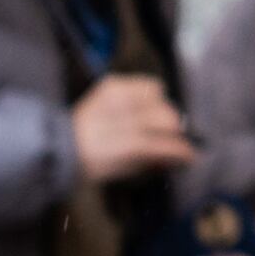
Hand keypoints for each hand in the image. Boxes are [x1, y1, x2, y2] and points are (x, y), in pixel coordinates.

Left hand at [70, 73, 194, 184]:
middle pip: (167, 116)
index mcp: (127, 146)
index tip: (192, 155)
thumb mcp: (127, 170)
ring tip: (151, 121)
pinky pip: (145, 84)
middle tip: (174, 137)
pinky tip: (140, 107)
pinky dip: (149, 95)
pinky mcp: (112, 84)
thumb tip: (181, 156)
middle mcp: (122, 116)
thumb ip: (156, 160)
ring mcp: (117, 96)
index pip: (167, 144)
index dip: (183, 150)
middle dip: (174, 129)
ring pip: (159, 94)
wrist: (62, 145)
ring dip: (160, 108)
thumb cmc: (96, 162)